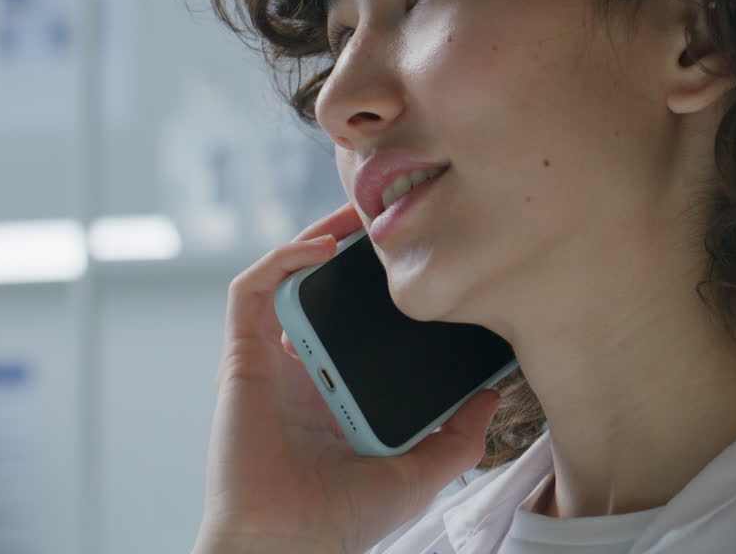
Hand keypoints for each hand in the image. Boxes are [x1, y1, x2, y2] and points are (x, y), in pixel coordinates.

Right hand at [193, 202, 502, 553]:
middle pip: (322, 291)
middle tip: (388, 217)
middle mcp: (305, 371)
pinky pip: (250, 293)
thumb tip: (492, 395)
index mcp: (340, 393)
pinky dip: (280, 261)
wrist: (289, 543)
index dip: (382, 288)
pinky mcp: (243, 358)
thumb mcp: (419, 473)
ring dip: (315, 238)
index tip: (418, 258)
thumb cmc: (342, 521)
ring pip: (285, 279)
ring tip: (355, 214)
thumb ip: (457, 436)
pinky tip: (319, 247)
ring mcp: (272, 362)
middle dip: (350, 248)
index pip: (359, 323)